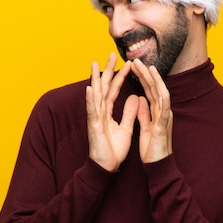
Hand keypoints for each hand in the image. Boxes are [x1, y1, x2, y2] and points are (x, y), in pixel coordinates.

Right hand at [86, 53, 138, 171]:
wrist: (107, 167)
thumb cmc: (113, 150)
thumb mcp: (125, 128)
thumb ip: (128, 112)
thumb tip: (133, 97)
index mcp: (107, 112)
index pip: (114, 90)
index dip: (120, 76)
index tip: (127, 64)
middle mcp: (100, 112)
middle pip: (104, 87)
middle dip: (107, 71)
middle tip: (111, 55)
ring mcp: (95, 118)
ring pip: (95, 94)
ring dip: (95, 79)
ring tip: (95, 64)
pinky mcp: (93, 126)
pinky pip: (92, 110)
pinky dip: (90, 99)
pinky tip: (89, 88)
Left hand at [131, 59, 172, 163]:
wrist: (158, 166)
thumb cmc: (152, 149)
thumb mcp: (145, 127)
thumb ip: (143, 113)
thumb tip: (140, 99)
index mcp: (156, 112)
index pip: (149, 90)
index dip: (141, 78)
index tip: (132, 66)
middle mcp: (163, 111)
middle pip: (154, 88)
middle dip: (145, 73)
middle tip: (136, 60)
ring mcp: (165, 117)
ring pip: (161, 92)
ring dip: (153, 79)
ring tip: (146, 67)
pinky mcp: (163, 125)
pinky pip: (164, 107)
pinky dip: (160, 96)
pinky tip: (157, 87)